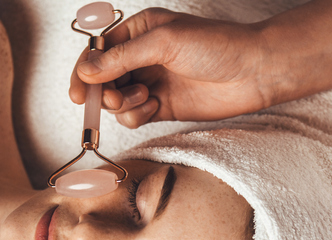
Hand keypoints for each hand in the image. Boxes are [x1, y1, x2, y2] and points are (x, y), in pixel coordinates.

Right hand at [69, 8, 275, 127]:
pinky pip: (133, 115)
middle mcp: (142, 57)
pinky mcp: (162, 106)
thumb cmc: (216, 45)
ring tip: (145, 98)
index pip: (97, 52)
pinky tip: (154, 107)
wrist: (253, 72)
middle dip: (103, 91)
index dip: (84, 72)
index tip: (78, 93)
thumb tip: (87, 71)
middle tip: (113, 98)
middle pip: (103, 79)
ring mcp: (151, 82)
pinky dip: (136, 115)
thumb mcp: (163, 42)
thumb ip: (121, 58)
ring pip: (116, 100)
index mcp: (139, 32)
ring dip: (122, 104)